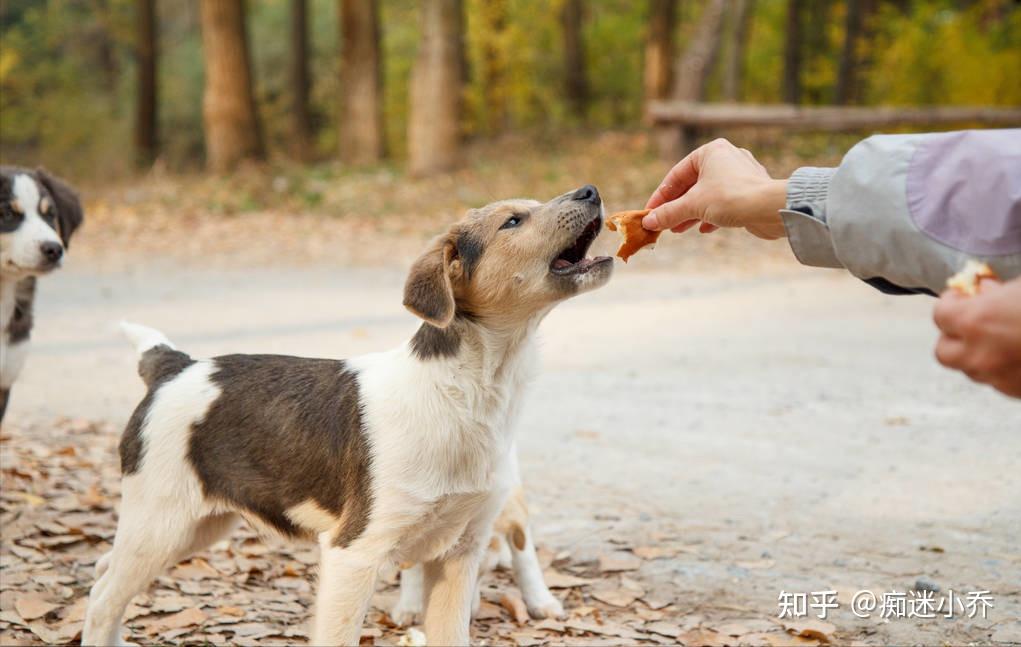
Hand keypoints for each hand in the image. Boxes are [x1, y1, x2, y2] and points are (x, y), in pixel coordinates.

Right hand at [644, 138, 787, 239]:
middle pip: (692, 185)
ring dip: (691, 213)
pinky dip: (711, 215)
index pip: (677, 174)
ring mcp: (740, 175)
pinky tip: (704, 229)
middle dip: (677, 207)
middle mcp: (726, 158)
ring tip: (678, 230)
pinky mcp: (750, 192)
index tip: (650, 211)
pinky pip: (724, 203)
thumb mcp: (693, 205)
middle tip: (663, 223)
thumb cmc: (731, 198)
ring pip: (708, 195)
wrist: (770, 209)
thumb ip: (668, 213)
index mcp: (711, 151)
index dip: (661, 195)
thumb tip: (649, 221)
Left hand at [933, 277, 1020, 397]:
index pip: (940, 313)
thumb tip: (982, 289)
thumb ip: (996, 291)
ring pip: (971, 370)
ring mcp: (999, 379)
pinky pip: (998, 383)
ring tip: (998, 339)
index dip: (951, 301)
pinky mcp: (1017, 393)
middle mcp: (979, 356)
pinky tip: (1018, 355)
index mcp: (977, 322)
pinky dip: (1002, 369)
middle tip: (972, 323)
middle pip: (943, 352)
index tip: (962, 294)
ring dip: (978, 354)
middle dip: (953, 336)